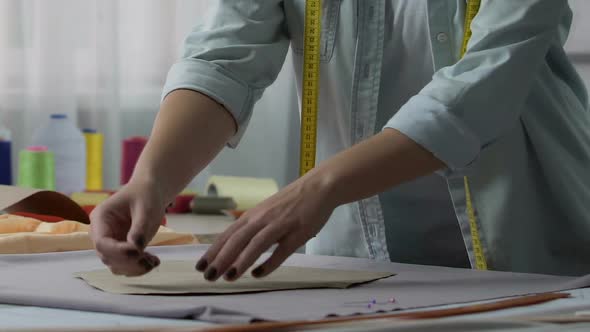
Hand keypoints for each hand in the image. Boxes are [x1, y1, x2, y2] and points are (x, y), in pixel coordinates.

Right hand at [90, 180, 166, 275]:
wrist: (151, 192)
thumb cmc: (145, 195)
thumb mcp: (145, 208)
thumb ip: (139, 228)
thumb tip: (135, 249)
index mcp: (100, 218)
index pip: (102, 242)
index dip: (118, 251)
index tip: (138, 252)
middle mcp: (101, 233)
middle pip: (107, 256)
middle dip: (128, 262)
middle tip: (149, 261)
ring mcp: (111, 242)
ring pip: (116, 265)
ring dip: (134, 268)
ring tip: (154, 262)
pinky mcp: (122, 249)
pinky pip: (126, 265)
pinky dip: (139, 267)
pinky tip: (154, 261)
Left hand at [196, 172, 336, 280]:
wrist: (319, 187)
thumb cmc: (292, 202)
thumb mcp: (267, 212)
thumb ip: (253, 227)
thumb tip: (235, 247)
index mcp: (253, 215)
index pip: (228, 234)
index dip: (214, 250)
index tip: (200, 266)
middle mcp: (262, 219)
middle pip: (237, 239)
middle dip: (221, 258)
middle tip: (208, 276)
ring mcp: (280, 225)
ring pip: (256, 244)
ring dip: (241, 260)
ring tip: (228, 276)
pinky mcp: (297, 232)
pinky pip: (281, 250)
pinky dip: (269, 263)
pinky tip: (258, 274)